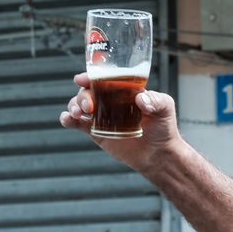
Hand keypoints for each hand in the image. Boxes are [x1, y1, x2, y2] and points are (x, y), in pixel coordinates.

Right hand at [60, 72, 183, 174]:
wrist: (159, 154)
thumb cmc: (164, 128)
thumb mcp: (165, 109)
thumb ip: (157, 101)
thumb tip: (141, 99)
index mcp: (124, 91)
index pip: (104, 79)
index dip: (91, 77)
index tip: (82, 79)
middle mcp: (110, 101)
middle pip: (88, 92)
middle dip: (83, 96)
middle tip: (88, 106)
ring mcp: (102, 116)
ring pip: (79, 105)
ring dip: (73, 105)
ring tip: (77, 113)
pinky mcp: (96, 131)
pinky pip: (77, 123)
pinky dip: (68, 119)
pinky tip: (67, 119)